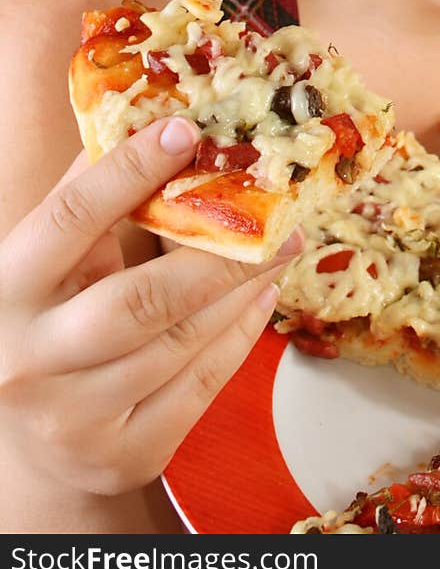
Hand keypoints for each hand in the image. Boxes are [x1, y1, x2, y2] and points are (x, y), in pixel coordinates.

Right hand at [0, 116, 302, 495]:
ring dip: (243, 288)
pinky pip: (200, 385)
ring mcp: (75, 416)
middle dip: (218, 255)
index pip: (71, 219)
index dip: (129, 172)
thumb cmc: (49, 318)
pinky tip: (262, 298)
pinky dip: (240, 335)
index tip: (186, 130)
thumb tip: (154, 116)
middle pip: (141, 300)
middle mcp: (33, 357)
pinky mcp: (124, 453)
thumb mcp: (50, 258)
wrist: (33, 440)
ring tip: (282, 246)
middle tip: (278, 214)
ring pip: (181, 342)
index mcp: (9, 288)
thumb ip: (90, 197)